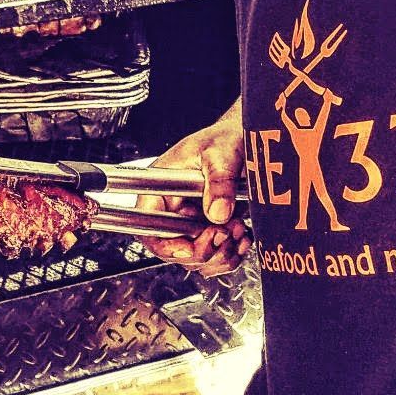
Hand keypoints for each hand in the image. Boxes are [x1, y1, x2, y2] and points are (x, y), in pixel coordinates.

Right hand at [137, 101, 250, 278]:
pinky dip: (231, 254)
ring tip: (236, 230)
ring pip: (197, 258)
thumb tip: (218, 213)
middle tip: (225, 232)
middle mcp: (173, 207)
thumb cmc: (224, 137)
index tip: (191, 247)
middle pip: (175, 249)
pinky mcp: (212, 227)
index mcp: (161, 186)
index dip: (167, 245)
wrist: (246, 139)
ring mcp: (192, 220)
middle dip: (203, 250)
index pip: (149, 227)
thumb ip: (219, 182)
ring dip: (220, 254)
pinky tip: (241, 236)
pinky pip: (215, 255)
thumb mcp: (220, 153)